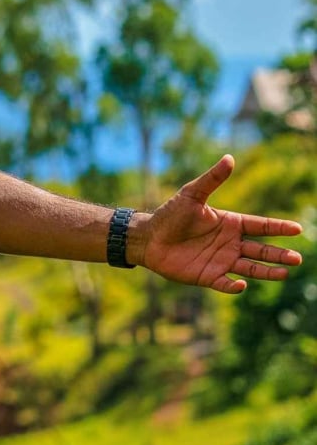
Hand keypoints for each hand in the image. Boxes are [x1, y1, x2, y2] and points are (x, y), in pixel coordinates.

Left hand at [141, 154, 304, 293]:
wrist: (148, 238)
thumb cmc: (170, 214)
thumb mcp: (191, 194)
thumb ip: (212, 179)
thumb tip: (229, 158)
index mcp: (230, 224)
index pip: (260, 226)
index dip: (278, 228)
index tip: (297, 229)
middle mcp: (230, 243)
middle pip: (261, 250)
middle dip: (279, 254)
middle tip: (297, 258)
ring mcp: (221, 261)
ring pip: (251, 268)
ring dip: (267, 272)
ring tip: (285, 273)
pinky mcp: (208, 276)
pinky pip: (225, 284)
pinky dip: (234, 286)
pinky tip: (241, 284)